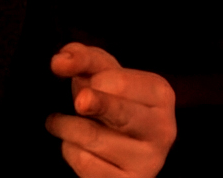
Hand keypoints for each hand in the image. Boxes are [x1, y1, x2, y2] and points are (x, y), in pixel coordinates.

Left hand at [45, 43, 176, 177]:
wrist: (123, 151)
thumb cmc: (114, 103)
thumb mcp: (105, 75)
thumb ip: (83, 59)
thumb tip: (60, 61)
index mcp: (162, 95)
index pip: (122, 82)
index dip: (96, 79)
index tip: (88, 80)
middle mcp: (163, 129)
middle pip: (120, 112)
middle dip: (97, 103)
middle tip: (81, 102)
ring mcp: (148, 161)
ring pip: (92, 138)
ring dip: (66, 126)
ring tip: (60, 122)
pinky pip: (85, 163)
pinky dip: (70, 150)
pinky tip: (76, 146)